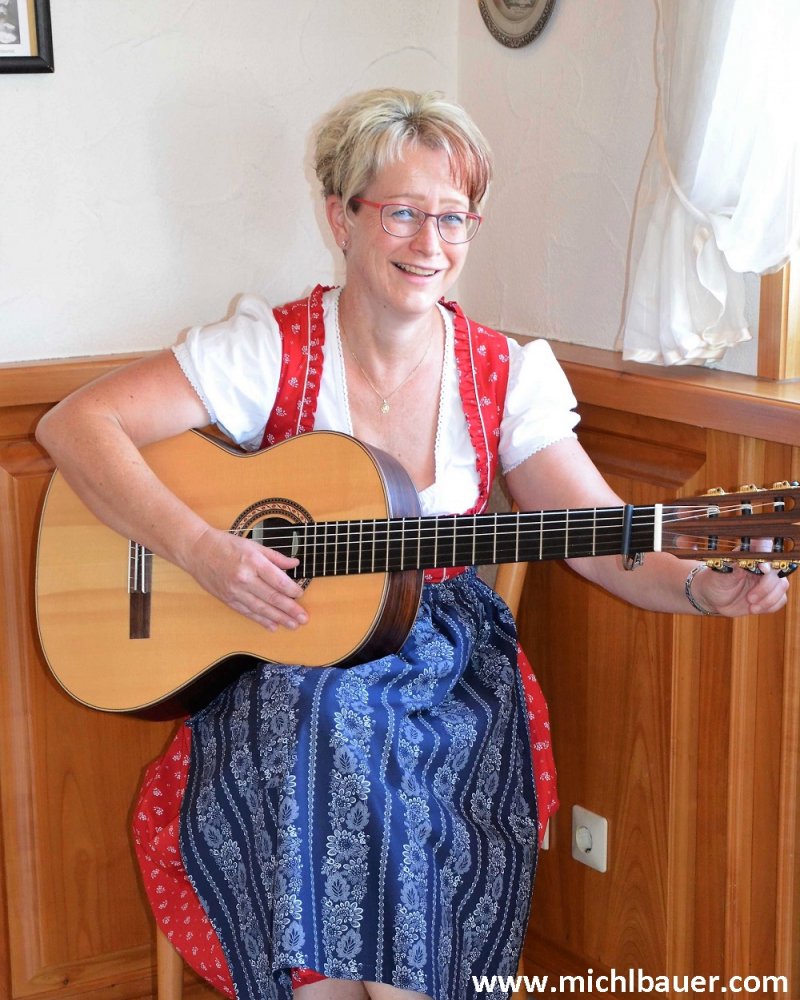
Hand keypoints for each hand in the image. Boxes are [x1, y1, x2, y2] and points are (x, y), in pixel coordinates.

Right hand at [184, 526, 308, 631]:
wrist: (197, 551)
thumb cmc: (226, 545)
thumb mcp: (253, 545)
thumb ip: (275, 557)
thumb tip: (295, 563)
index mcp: (253, 562)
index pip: (277, 580)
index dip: (291, 589)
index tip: (300, 594)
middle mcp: (244, 578)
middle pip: (272, 597)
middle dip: (290, 610)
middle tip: (304, 618)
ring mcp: (235, 591)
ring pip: (261, 609)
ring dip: (279, 619)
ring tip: (293, 625)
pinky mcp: (228, 599)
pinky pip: (247, 613)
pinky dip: (261, 621)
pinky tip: (273, 626)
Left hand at [692, 561, 789, 616]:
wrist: (712, 598)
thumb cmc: (715, 581)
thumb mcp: (720, 574)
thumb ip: (737, 567)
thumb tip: (753, 562)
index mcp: (750, 554)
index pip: (766, 546)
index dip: (768, 556)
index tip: (762, 568)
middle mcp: (762, 565)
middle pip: (777, 571)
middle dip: (765, 587)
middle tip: (749, 598)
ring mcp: (768, 580)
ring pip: (782, 585)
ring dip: (768, 599)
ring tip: (751, 605)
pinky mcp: (770, 594)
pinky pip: (781, 599)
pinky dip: (770, 606)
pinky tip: (754, 609)